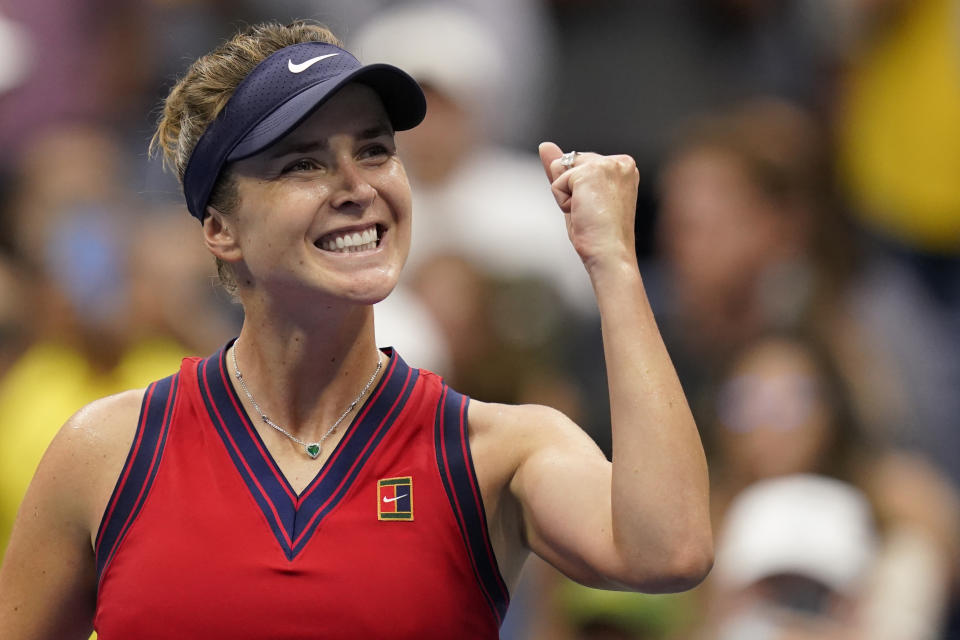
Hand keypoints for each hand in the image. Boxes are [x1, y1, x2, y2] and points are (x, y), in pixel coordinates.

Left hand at [538, 141, 639, 270]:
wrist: (609, 254)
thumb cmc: (599, 234)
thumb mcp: (580, 197)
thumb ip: (564, 170)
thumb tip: (544, 145)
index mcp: (625, 166)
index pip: (582, 164)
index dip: (580, 190)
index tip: (599, 210)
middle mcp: (620, 161)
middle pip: (571, 162)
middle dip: (572, 190)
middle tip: (592, 214)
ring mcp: (606, 164)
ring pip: (562, 170)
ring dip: (567, 195)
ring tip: (588, 213)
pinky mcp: (589, 172)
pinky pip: (557, 183)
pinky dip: (562, 202)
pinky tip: (582, 213)